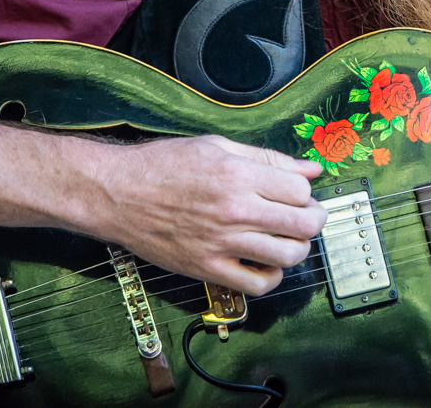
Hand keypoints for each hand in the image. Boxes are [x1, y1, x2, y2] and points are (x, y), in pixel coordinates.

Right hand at [89, 134, 328, 295]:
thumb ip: (268, 159)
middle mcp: (234, 211)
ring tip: (287, 238)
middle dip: (314, 220)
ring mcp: (221, 244)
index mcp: (238, 176)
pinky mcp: (207, 268)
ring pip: (288, 256)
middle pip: (303, 225)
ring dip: (297, 248)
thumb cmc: (164, 165)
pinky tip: (266, 262)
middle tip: (306, 216)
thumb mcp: (218, 146)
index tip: (298, 193)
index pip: (301, 191)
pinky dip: (272, 277)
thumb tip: (311, 170)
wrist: (117, 194)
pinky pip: (257, 285)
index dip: (306, 192)